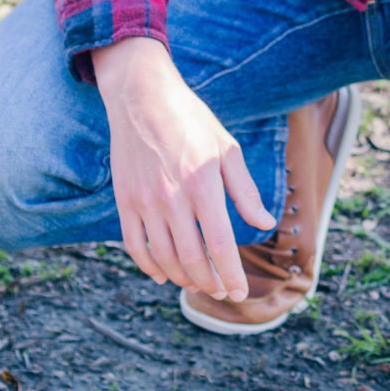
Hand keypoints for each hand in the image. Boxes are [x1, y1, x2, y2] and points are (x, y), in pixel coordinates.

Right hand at [91, 34, 273, 298]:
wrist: (142, 97)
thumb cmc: (191, 121)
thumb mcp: (227, 149)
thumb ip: (244, 191)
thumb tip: (264, 223)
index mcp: (202, 183)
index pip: (220, 243)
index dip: (231, 274)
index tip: (240, 293)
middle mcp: (172, 197)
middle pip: (191, 258)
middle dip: (210, 282)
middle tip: (223, 291)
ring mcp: (144, 200)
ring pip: (164, 257)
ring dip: (184, 278)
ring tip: (200, 284)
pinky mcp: (124, 200)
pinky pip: (135, 245)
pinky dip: (149, 266)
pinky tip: (164, 274)